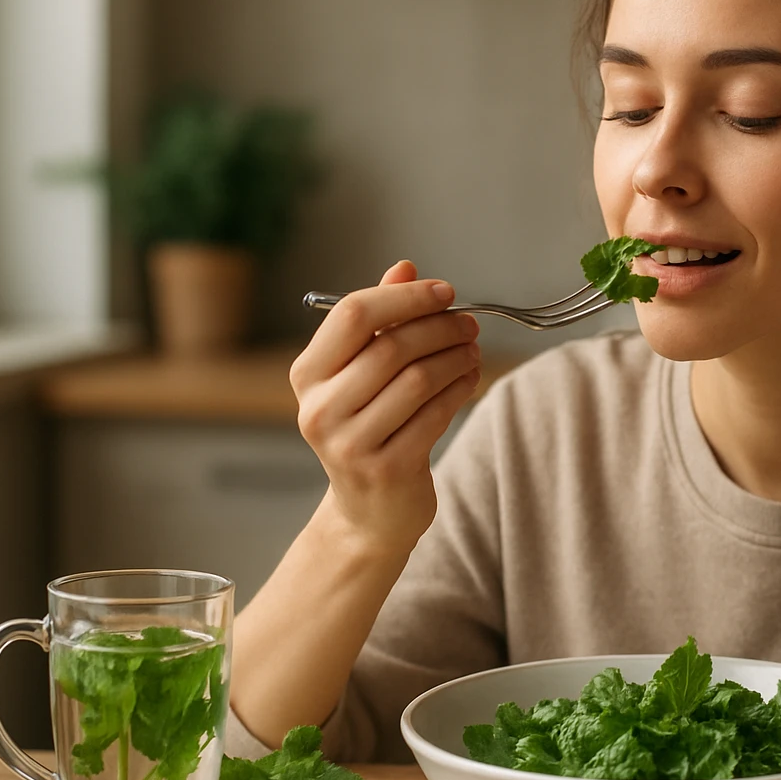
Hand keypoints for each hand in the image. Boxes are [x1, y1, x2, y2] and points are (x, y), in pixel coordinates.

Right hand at [290, 260, 481, 553]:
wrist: (368, 511)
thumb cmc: (369, 428)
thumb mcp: (362, 373)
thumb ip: (380, 320)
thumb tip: (404, 268)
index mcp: (307, 374)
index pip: (353, 315)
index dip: (405, 298)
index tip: (444, 291)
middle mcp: (320, 408)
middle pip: (391, 345)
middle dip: (440, 328)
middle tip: (469, 323)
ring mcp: (350, 443)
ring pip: (419, 379)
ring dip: (456, 358)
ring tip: (473, 350)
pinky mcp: (386, 468)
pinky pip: (435, 414)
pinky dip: (460, 390)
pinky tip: (471, 379)